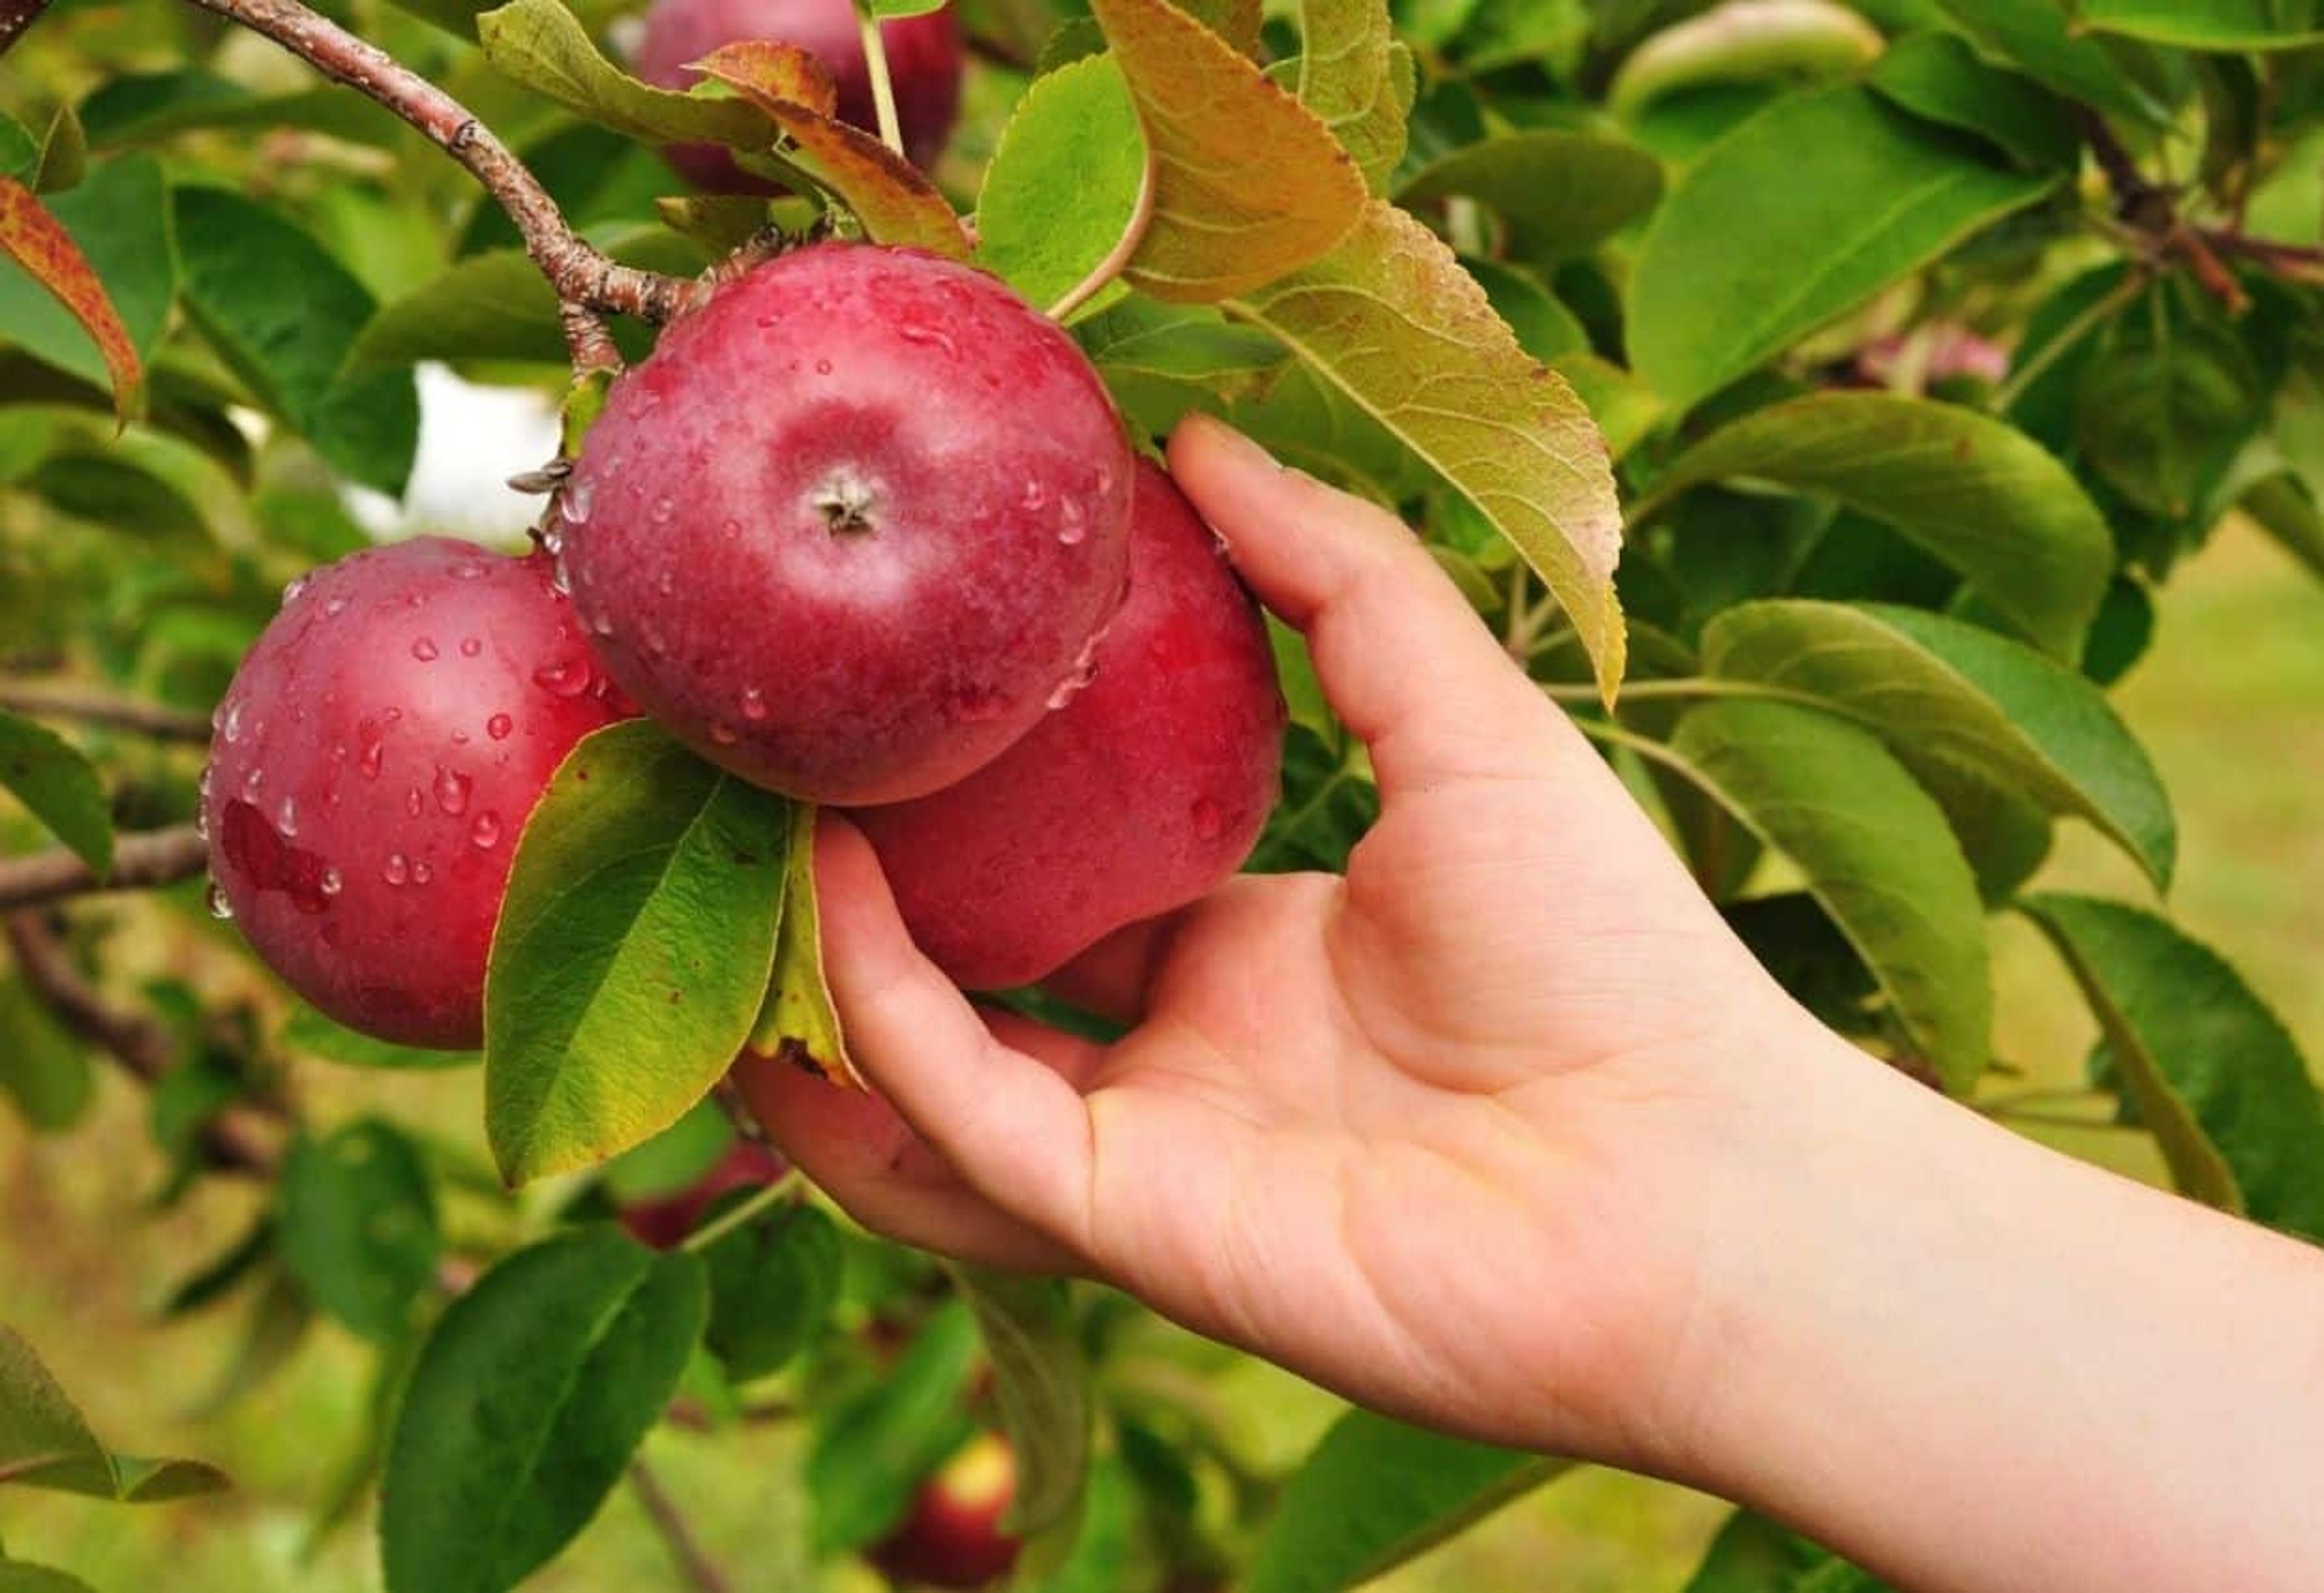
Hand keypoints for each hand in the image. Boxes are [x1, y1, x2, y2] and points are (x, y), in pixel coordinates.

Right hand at [742, 412, 1820, 1473]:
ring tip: (716, 849)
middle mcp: (1179, 1052)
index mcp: (1250, 950)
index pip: (1063, 878)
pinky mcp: (1127, 1222)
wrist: (1689, 1173)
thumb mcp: (1458, 710)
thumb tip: (1193, 433)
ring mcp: (1144, 1145)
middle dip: (848, 897)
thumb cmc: (1606, 945)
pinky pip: (956, 1125)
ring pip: (919, 1073)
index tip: (875, 697)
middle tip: (747, 772)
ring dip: (812, 975)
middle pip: (967, 978)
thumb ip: (1331, 574)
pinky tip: (820, 905)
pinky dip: (878, 1022)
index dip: (962, 805)